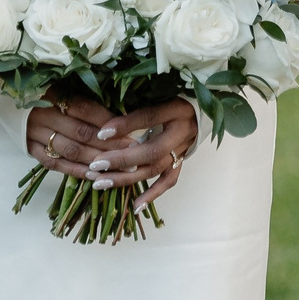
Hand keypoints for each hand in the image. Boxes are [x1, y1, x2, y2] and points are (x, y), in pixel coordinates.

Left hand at [26, 92, 198, 207]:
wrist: (203, 109)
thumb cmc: (175, 96)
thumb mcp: (160, 92)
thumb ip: (137, 102)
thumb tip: (107, 116)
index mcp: (177, 108)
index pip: (149, 117)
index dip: (125, 125)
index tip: (101, 132)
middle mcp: (182, 130)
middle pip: (152, 150)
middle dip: (121, 159)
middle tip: (95, 165)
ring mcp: (183, 148)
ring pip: (155, 168)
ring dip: (127, 178)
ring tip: (101, 184)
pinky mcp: (182, 161)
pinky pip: (168, 181)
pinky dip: (152, 195)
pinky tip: (135, 207)